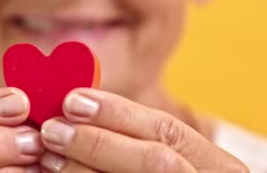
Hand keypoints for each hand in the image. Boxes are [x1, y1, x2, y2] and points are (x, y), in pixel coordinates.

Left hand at [38, 88, 248, 171]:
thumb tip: (78, 110)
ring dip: (84, 171)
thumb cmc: (156, 170)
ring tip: (49, 157)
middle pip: (157, 161)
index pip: (169, 131)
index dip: (118, 113)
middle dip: (100, 142)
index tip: (72, 100)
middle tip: (53, 130)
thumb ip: (135, 141)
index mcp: (218, 168)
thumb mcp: (171, 161)